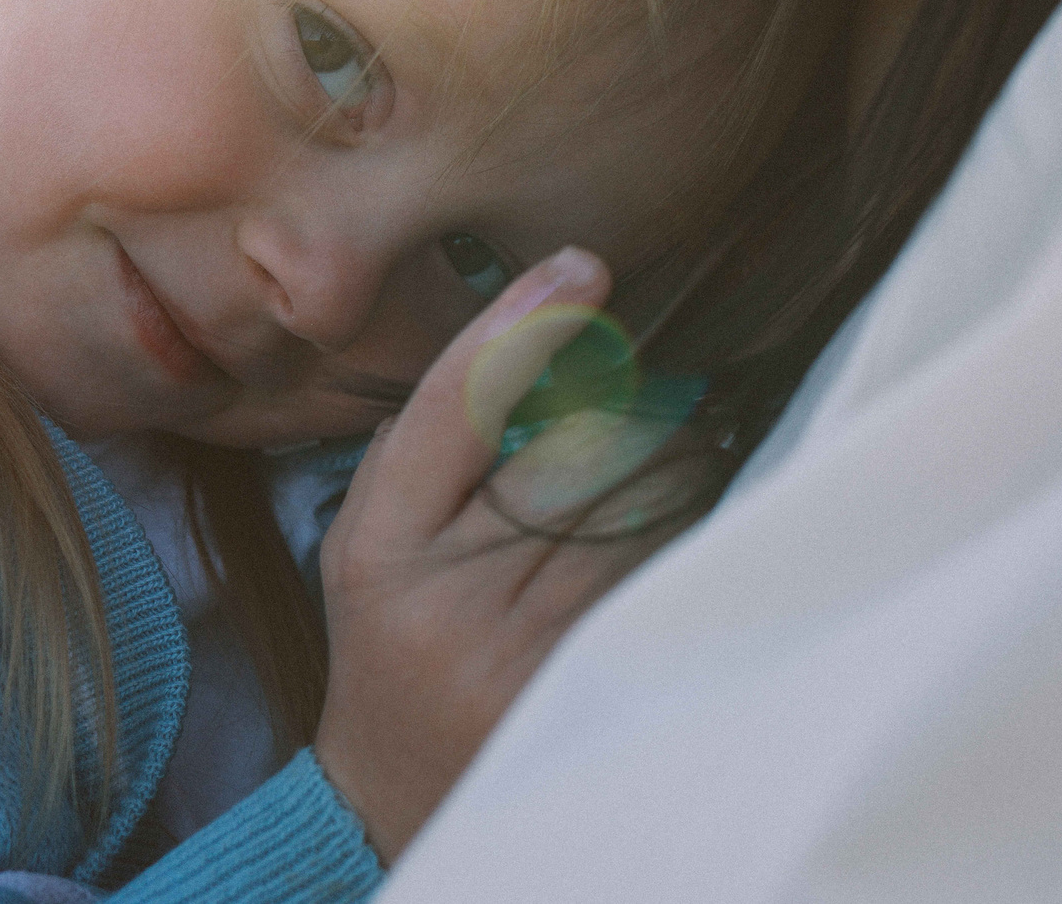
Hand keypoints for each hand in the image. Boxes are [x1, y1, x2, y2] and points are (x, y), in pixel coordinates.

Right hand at [313, 251, 686, 861]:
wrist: (395, 794)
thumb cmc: (393, 640)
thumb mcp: (373, 539)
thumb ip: (427, 445)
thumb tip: (531, 331)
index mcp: (380, 543)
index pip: (453, 408)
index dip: (519, 328)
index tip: (581, 268)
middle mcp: (449, 597)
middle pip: (574, 452)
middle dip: (632, 403)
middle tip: (661, 382)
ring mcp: (525, 652)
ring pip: (639, 511)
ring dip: (677, 465)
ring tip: (684, 449)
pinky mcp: (590, 690)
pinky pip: (666, 577)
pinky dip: (686, 533)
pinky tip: (687, 518)